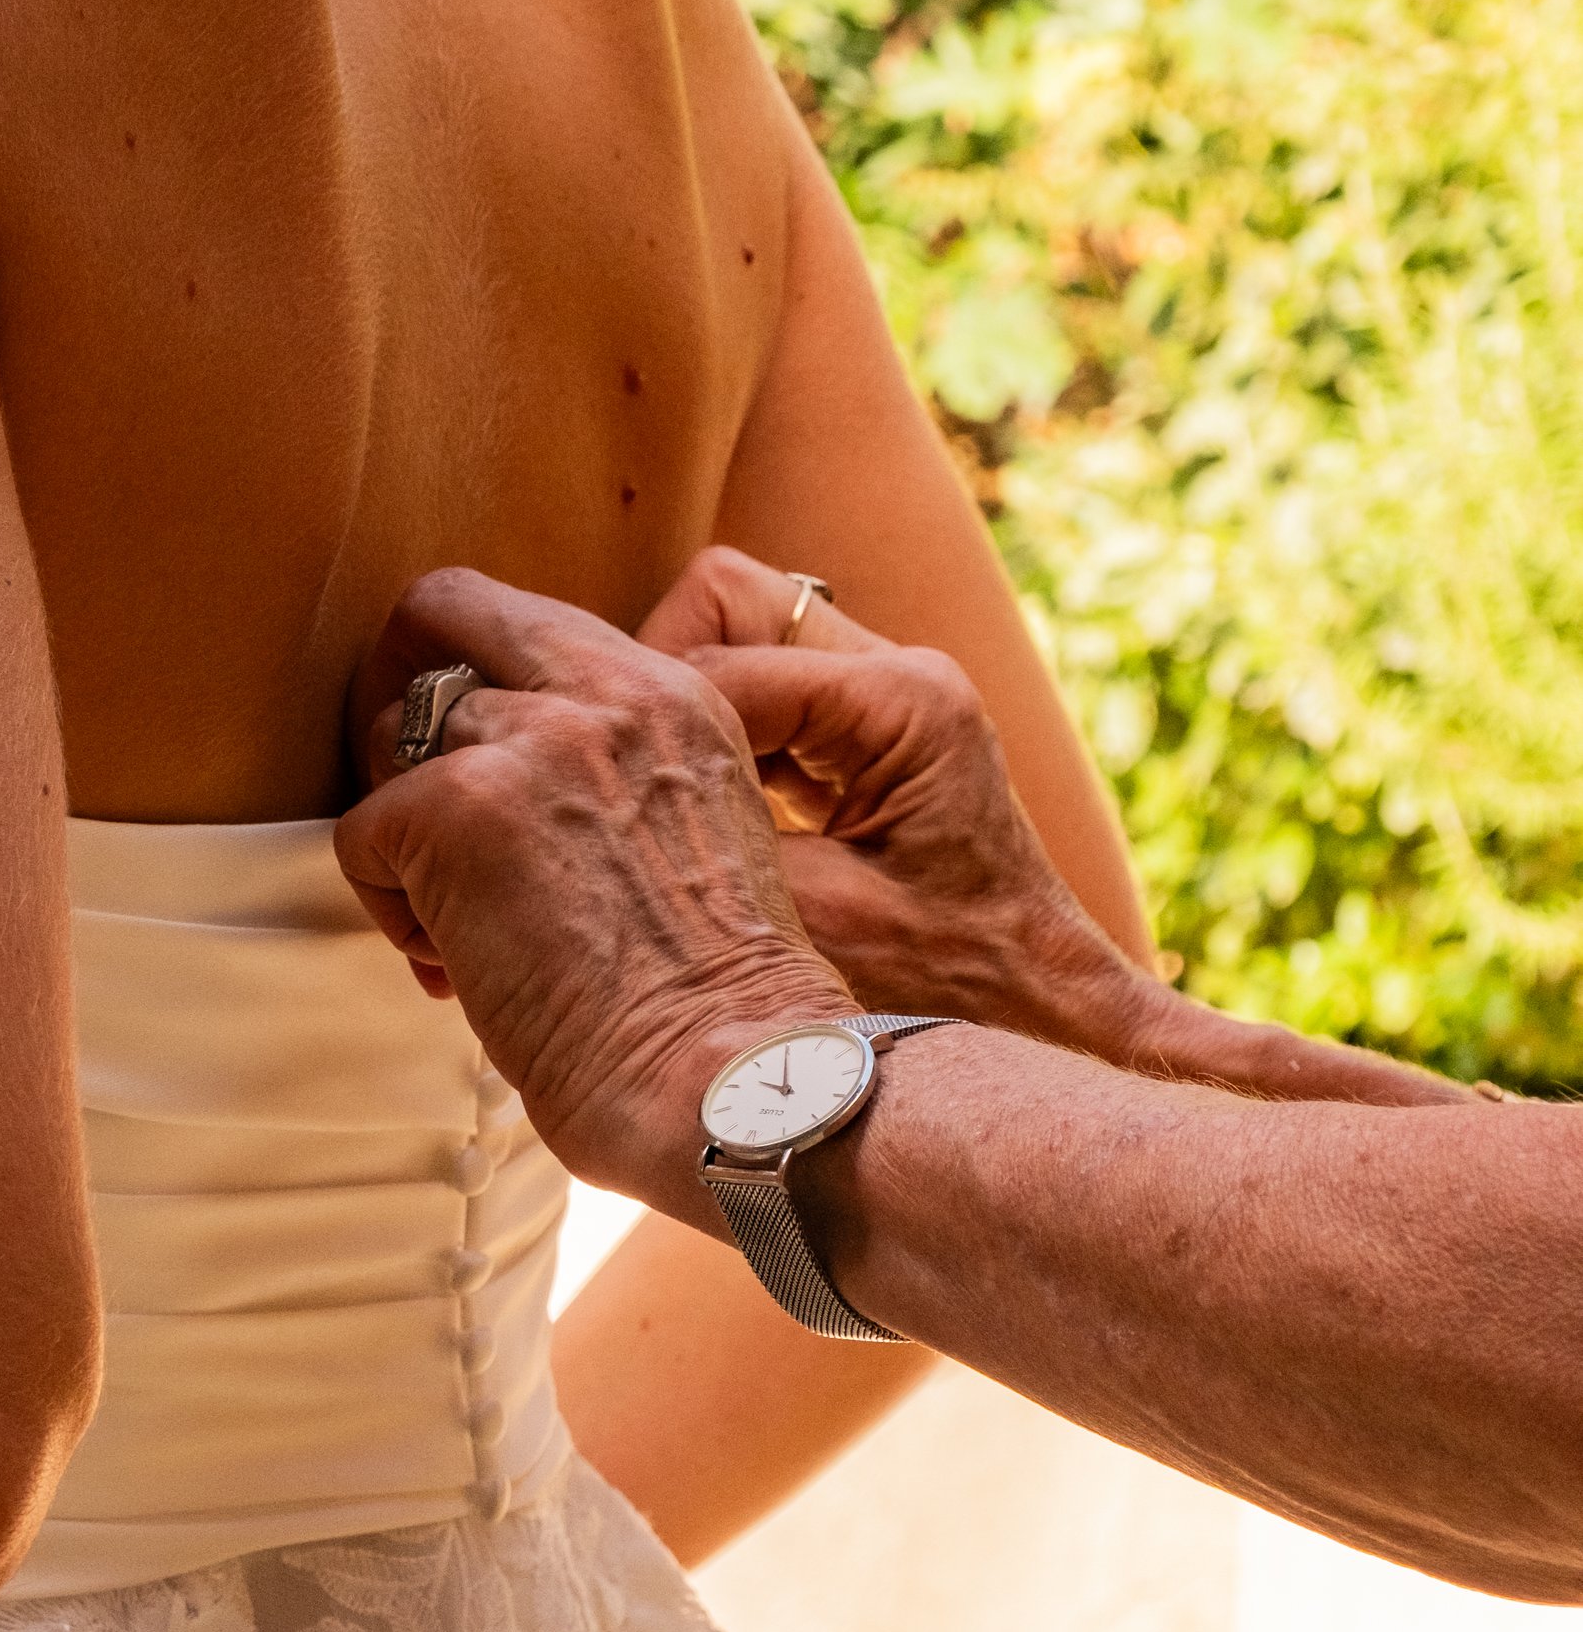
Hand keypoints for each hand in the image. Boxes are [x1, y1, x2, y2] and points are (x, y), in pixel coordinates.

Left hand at [341, 566, 851, 1219]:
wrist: (728, 1077)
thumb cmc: (716, 1007)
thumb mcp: (694, 831)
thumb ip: (616, 774)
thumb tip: (510, 779)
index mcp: (674, 696)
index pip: (527, 615)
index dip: (467, 667)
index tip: (461, 750)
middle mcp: (605, 694)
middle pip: (439, 617)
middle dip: (403, 708)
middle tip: (414, 811)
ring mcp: (528, 743)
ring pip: (392, 741)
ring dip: (406, 837)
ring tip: (460, 932)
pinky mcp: (457, 810)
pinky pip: (362, 836)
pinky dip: (388, 910)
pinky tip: (454, 971)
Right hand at [636, 548, 1474, 1107]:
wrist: (1045, 1027)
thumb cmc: (949, 996)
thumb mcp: (812, 925)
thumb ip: (711, 842)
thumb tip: (590, 799)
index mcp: (900, 702)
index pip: (717, 656)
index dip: (641, 723)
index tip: (587, 797)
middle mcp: (896, 672)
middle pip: (722, 604)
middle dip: (654, 687)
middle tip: (618, 788)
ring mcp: (882, 694)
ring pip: (729, 638)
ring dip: (676, 717)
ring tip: (644, 809)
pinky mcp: (863, 732)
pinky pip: (754, 694)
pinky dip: (708, 745)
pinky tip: (685, 823)